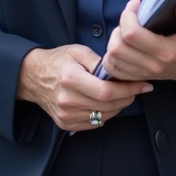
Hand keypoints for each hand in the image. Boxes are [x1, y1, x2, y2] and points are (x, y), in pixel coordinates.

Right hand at [16, 45, 152, 131]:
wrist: (33, 76)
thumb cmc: (58, 61)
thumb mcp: (78, 51)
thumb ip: (99, 61)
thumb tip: (119, 71)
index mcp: (71, 79)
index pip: (107, 92)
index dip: (129, 90)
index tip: (143, 85)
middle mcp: (68, 100)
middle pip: (108, 106)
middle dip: (128, 98)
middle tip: (136, 89)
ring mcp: (66, 114)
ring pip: (104, 117)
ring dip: (118, 107)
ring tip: (122, 94)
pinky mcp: (65, 123)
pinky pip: (94, 124)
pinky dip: (105, 115)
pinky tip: (106, 103)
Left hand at [101, 0, 175, 86]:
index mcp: (166, 51)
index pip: (132, 34)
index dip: (128, 15)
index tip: (136, 3)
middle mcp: (152, 64)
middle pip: (117, 47)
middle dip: (119, 26)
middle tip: (130, 17)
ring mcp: (144, 73)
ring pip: (112, 58)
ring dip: (114, 40)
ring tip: (126, 29)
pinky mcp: (139, 77)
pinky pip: (114, 70)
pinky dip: (112, 56)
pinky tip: (123, 44)